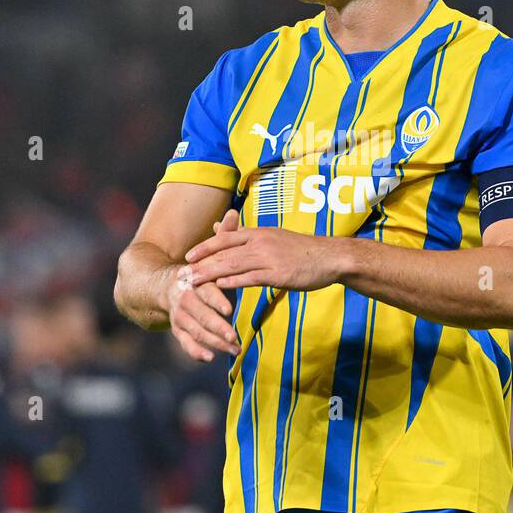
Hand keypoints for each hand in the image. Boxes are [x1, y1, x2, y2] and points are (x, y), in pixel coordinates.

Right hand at [166, 223, 239, 361]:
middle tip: (234, 337)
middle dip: (216, 327)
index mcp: (191, 280)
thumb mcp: (208, 252)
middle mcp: (182, 299)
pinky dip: (195, 351)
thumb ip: (223, 237)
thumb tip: (235, 213)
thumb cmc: (197, 269)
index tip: (229, 308)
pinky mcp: (178, 329)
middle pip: (198, 315)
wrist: (161, 285)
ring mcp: (178, 316)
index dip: (215, 299)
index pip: (203, 290)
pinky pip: (185, 342)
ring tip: (232, 349)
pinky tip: (209, 358)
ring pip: (193, 332)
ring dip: (212, 342)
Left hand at [184, 208, 339, 291]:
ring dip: (210, 274)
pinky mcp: (279, 274)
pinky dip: (234, 281)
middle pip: (225, 252)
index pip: (226, 237)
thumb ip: (246, 234)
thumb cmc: (301, 250)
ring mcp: (270, 258)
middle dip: (201, 264)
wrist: (329, 257)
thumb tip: (218, 226)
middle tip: (183, 275)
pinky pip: (251, 277)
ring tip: (193, 283)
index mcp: (259, 232)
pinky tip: (220, 286)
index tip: (188, 256)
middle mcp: (261, 242)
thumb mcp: (272, 236)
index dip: (205, 247)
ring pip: (233, 265)